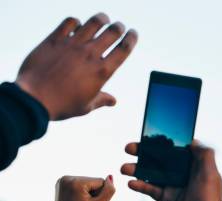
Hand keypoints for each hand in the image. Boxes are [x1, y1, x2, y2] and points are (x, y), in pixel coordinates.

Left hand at [15, 13, 137, 119]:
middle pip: (112, 32)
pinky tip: (77, 24)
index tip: (133, 34)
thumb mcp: (86, 106)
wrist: (34, 98)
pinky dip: (77, 21)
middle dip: (119, 27)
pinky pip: (70, 22)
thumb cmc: (61, 104)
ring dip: (102, 19)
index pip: (124, 49)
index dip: (131, 39)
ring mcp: (73, 45)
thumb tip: (113, 101)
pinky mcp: (55, 39)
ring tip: (103, 19)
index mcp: (102, 71)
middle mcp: (90, 55)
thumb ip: (101, 100)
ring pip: (94, 23)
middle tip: (118, 27)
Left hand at [53, 175, 115, 200]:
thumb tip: (110, 176)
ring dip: (87, 192)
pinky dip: (80, 191)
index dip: (99, 194)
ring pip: (87, 182)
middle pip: (92, 181)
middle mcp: (67, 178)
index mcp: (76, 182)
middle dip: (93, 193)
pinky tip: (75, 200)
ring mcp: (62, 180)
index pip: (100, 181)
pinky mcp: (61, 182)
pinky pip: (79, 183)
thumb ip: (109, 191)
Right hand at [121, 141, 221, 200]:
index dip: (162, 141)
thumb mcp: (211, 175)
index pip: (176, 148)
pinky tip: (131, 183)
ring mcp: (174, 186)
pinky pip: (151, 189)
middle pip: (161, 159)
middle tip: (129, 148)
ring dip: (137, 169)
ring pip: (152, 174)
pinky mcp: (167, 199)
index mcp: (195, 165)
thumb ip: (204, 156)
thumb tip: (193, 141)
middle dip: (144, 153)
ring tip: (124, 168)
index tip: (147, 135)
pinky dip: (140, 186)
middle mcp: (184, 174)